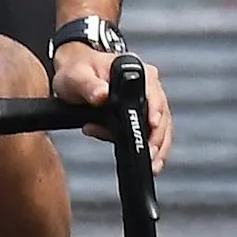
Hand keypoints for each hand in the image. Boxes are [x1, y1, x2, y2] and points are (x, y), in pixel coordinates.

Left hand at [53, 42, 174, 173]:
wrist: (75, 74)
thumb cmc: (77, 71)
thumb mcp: (77, 77)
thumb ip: (88, 86)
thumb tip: (102, 95)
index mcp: (136, 71)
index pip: (153, 92)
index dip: (155, 110)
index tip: (152, 125)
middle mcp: (148, 84)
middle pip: (162, 112)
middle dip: (158, 137)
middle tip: (151, 156)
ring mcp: (148, 100)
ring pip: (162, 125)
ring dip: (158, 146)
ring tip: (152, 165)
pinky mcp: (143, 113)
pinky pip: (153, 131)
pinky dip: (152, 146)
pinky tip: (149, 161)